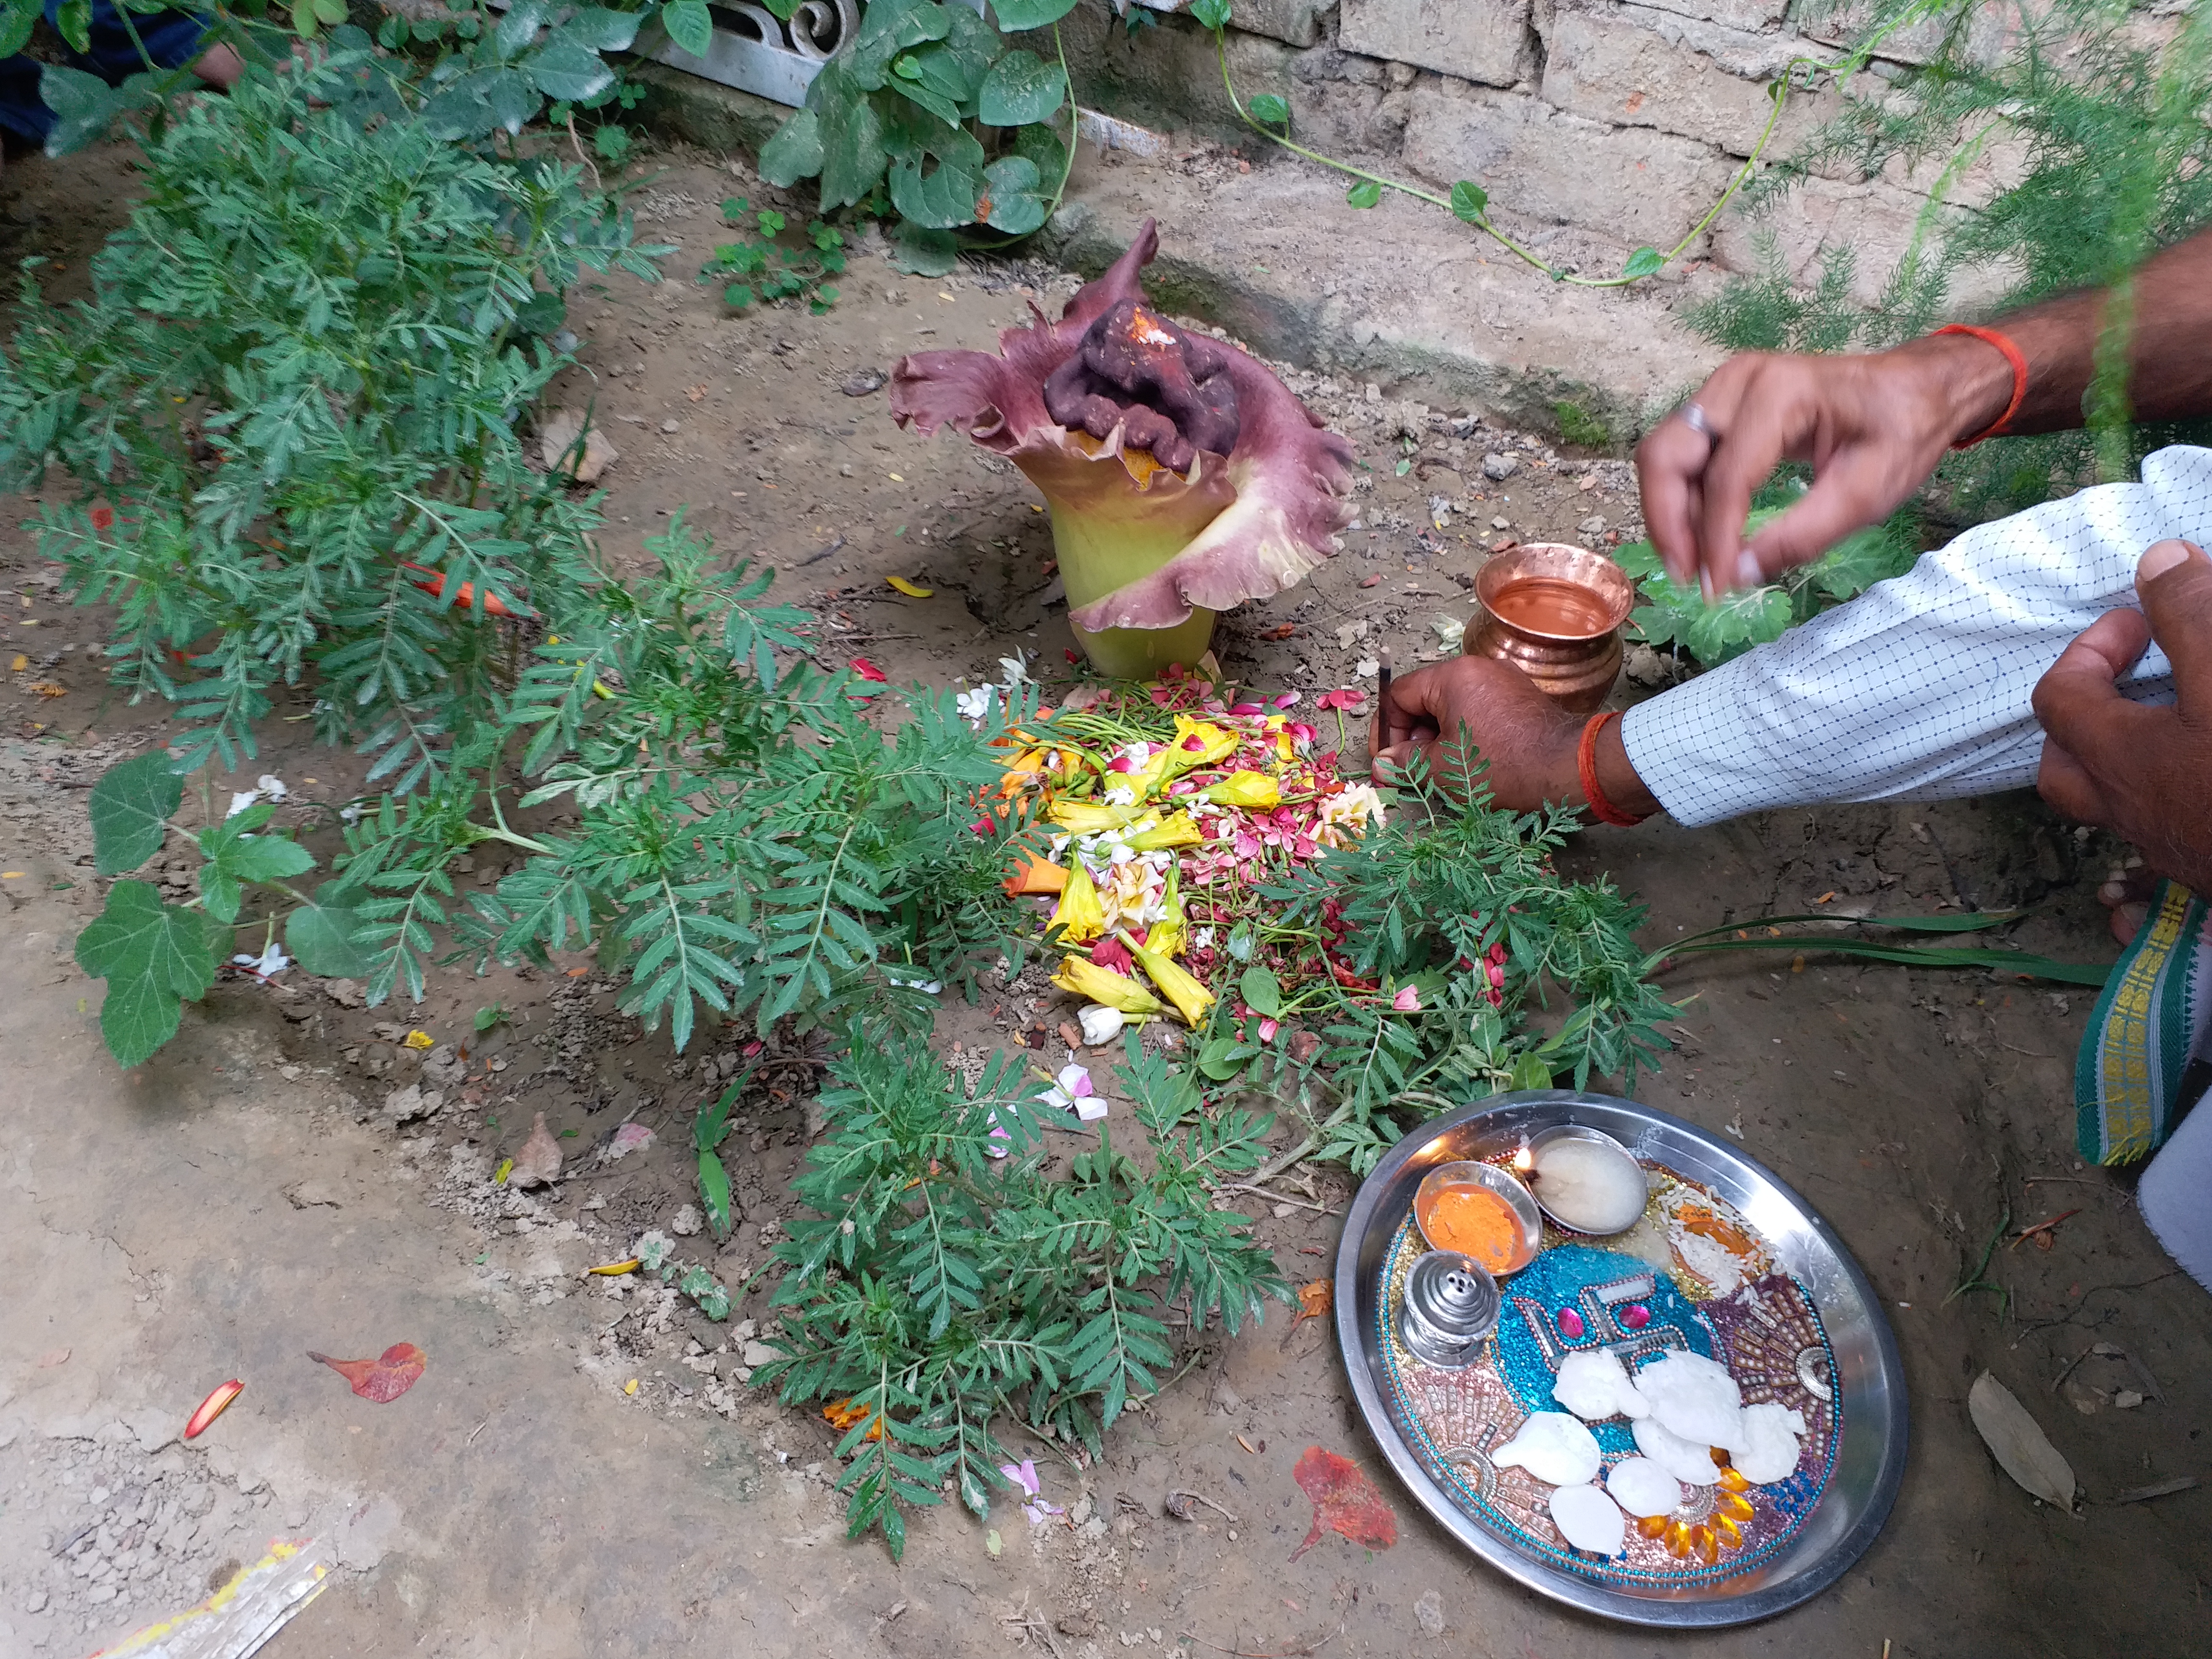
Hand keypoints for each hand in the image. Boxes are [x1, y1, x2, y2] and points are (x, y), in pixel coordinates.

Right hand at [1369, 657, 1658, 819]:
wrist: (1570, 771)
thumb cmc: (1501, 767)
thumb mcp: (1442, 769)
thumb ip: (1405, 763)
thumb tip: (1382, 765)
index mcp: (1453, 676)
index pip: (1400, 695)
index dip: (1388, 732)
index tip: (1389, 763)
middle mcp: (1478, 670)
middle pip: (1426, 700)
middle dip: (1414, 739)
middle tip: (1413, 773)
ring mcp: (1503, 683)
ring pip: (1453, 710)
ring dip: (1439, 742)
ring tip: (1443, 775)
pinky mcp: (1521, 702)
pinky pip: (1479, 715)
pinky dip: (1466, 738)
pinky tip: (1470, 768)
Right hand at [1635, 333, 2015, 598]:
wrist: (1917, 389)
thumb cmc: (1902, 431)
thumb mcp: (1868, 491)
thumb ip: (1803, 534)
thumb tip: (1738, 574)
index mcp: (1781, 391)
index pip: (1726, 476)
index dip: (1715, 539)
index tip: (1717, 588)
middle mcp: (1739, 381)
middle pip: (1667, 455)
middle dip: (1668, 522)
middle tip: (1687, 576)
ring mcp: (1724, 390)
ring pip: (1664, 456)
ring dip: (1668, 514)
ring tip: (1693, 563)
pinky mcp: (1721, 407)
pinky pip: (1681, 455)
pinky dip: (1683, 500)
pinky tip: (1703, 537)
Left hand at [2032, 540, 2211, 894]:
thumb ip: (2190, 616)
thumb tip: (2158, 561)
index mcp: (2122, 760)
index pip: (2061, 695)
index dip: (2093, 646)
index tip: (2140, 620)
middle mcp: (2132, 813)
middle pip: (2067, 767)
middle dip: (2085, 715)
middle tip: (2135, 680)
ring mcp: (2175, 850)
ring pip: (2118, 803)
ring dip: (2133, 757)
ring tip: (2180, 717)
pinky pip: (2172, 827)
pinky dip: (2180, 790)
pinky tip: (2206, 767)